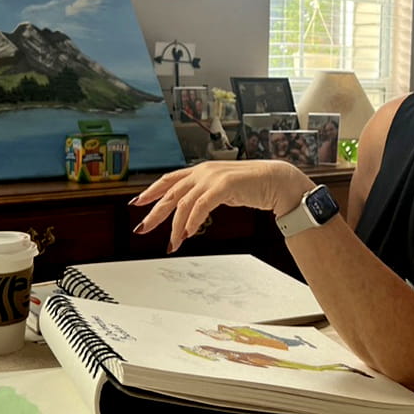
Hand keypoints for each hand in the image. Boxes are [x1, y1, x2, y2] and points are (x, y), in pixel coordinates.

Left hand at [131, 160, 312, 252]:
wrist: (276, 180)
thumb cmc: (252, 185)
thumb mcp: (222, 189)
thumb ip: (205, 195)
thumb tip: (190, 211)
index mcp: (201, 170)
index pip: (169, 179)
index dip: (151, 191)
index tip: (136, 203)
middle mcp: (203, 171)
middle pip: (170, 193)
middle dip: (155, 213)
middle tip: (142, 228)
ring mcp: (213, 177)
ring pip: (184, 203)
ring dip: (177, 226)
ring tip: (174, 242)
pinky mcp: (224, 186)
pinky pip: (202, 205)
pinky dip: (193, 220)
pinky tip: (189, 232)